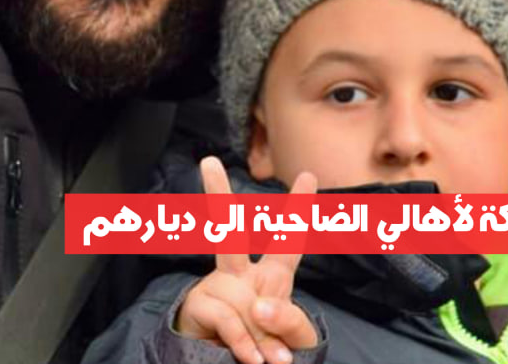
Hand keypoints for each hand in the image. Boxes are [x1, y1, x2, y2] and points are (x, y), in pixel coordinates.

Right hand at [175, 157, 318, 363]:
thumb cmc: (271, 354)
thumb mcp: (296, 341)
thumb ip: (288, 321)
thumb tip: (259, 305)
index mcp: (272, 279)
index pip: (288, 241)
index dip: (299, 209)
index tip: (308, 174)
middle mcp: (240, 277)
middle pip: (229, 234)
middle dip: (217, 196)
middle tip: (208, 163)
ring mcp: (217, 291)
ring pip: (233, 289)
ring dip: (257, 330)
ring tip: (269, 359)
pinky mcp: (200, 309)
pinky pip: (227, 318)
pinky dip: (244, 342)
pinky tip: (252, 358)